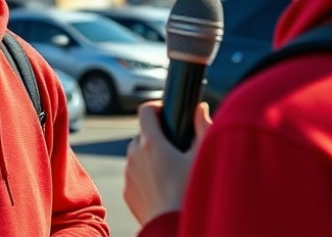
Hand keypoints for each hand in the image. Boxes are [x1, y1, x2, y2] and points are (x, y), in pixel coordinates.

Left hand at [123, 100, 211, 225]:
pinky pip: (135, 176)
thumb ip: (203, 127)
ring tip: (171, 169)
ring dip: (150, 156)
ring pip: (137, 156)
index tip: (167, 113)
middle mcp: (134, 156)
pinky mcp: (128, 193)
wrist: (172, 229)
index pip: (145, 111)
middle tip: (177, 147)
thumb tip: (200, 109)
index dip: (157, 107)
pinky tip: (164, 186)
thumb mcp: (202, 157)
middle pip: (143, 135)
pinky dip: (145, 176)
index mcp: (152, 143)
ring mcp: (129, 175)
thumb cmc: (191, 193)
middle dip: (157, 137)